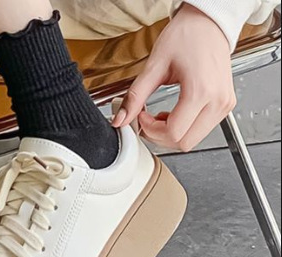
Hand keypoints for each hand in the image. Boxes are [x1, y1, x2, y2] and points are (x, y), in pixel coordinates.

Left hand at [112, 3, 236, 151]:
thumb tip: (120, 119)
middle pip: (184, 142)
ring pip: (193, 140)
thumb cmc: (188, 35)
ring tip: (163, 115)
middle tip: (149, 120)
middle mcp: (218, 101)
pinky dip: (184, 128)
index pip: (173, 133)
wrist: (208, 23)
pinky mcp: (225, 105)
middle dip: (161, 136)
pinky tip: (176, 113)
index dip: (151, 130)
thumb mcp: (155, 65)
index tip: (142, 117)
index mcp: (202, 91)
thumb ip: (135, 96)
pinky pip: (202, 130)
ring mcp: (224, 104)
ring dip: (172, 134)